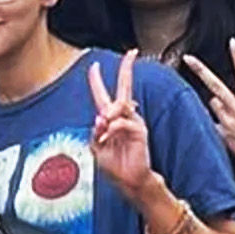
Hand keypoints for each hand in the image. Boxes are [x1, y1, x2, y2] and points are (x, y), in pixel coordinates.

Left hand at [87, 50, 153, 201]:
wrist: (128, 180)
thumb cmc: (114, 164)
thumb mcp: (96, 147)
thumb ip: (95, 131)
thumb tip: (100, 119)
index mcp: (111, 119)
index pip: (104, 95)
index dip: (98, 80)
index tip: (94, 66)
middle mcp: (124, 117)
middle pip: (125, 88)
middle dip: (127, 70)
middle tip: (131, 54)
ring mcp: (134, 122)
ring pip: (121, 106)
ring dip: (108, 114)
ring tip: (102, 125)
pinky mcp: (140, 131)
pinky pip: (123, 123)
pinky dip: (111, 129)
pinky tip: (106, 137)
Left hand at [180, 39, 234, 192]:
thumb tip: (225, 98)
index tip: (232, 41)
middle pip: (216, 86)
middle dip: (200, 70)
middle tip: (187, 57)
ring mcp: (228, 123)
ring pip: (213, 105)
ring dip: (218, 107)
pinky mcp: (222, 136)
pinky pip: (212, 123)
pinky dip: (217, 124)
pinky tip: (230, 133)